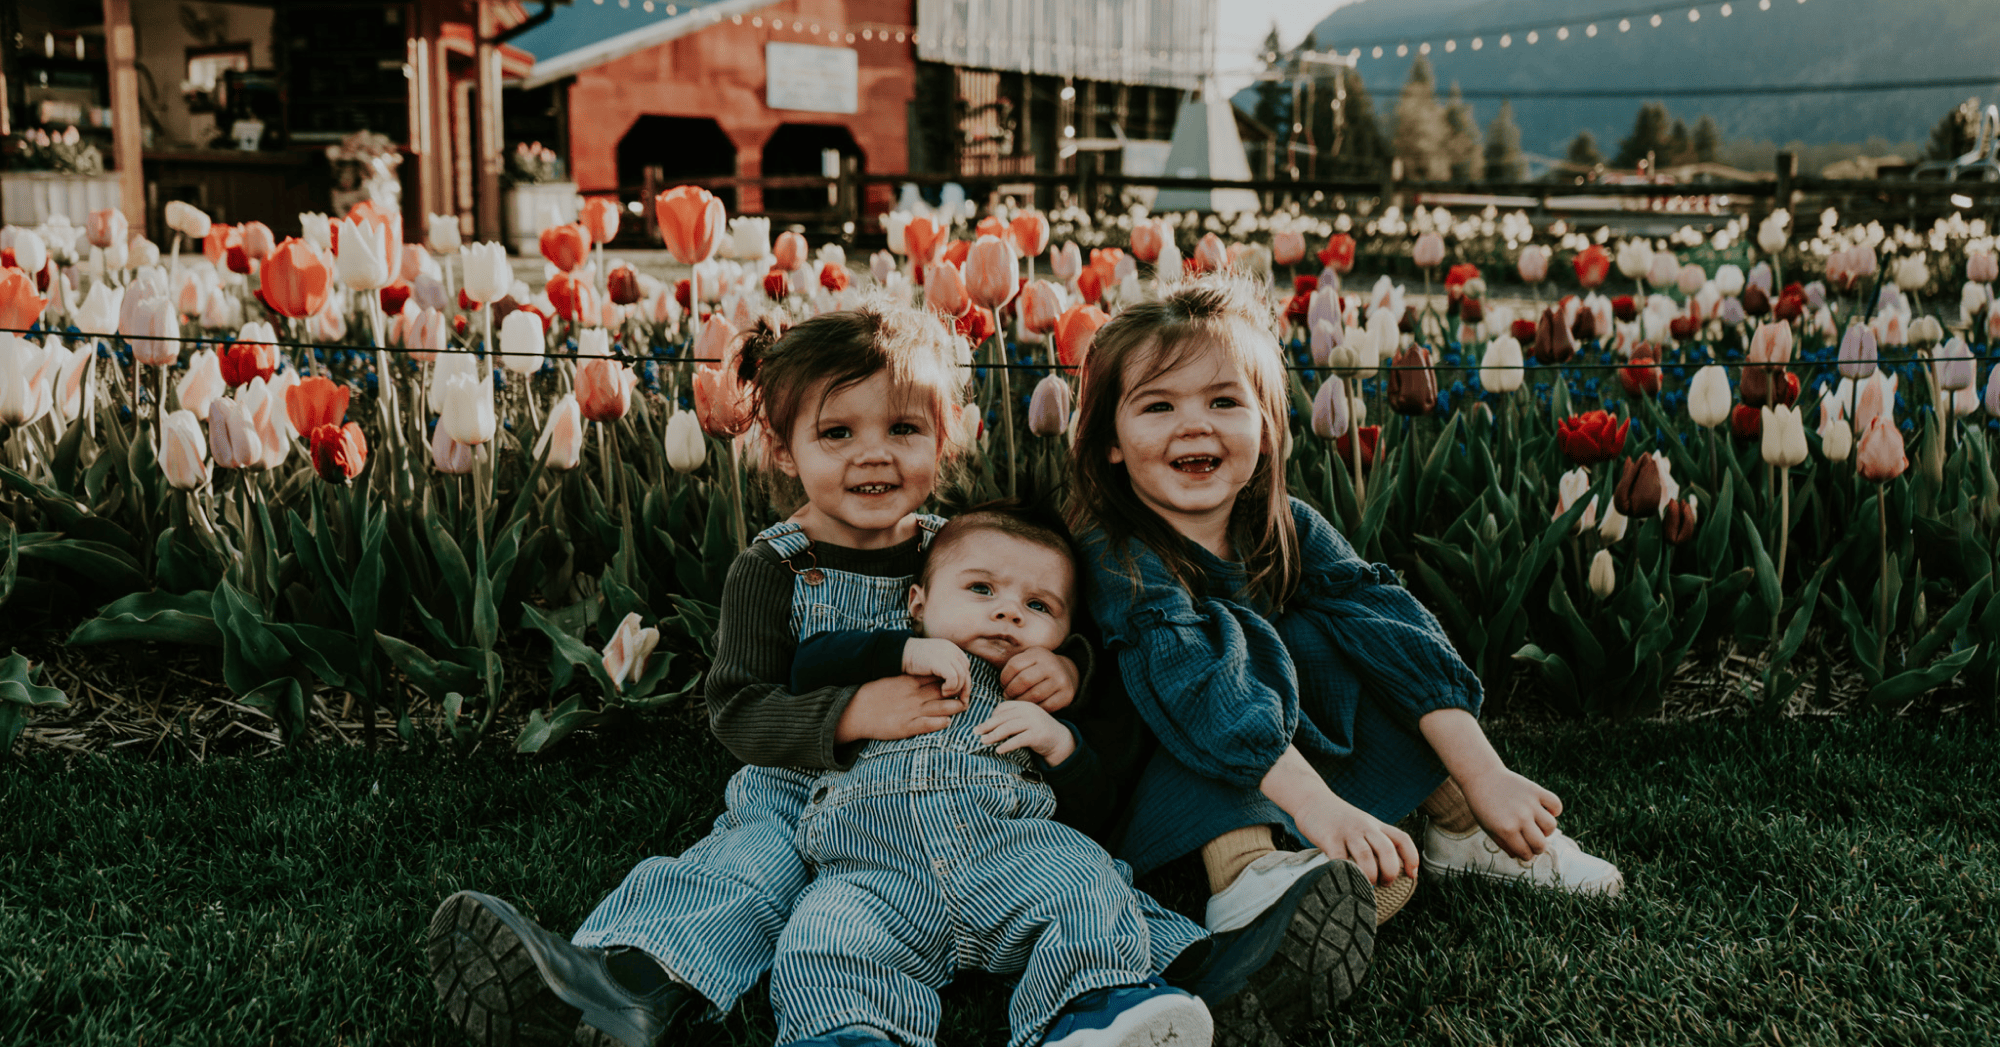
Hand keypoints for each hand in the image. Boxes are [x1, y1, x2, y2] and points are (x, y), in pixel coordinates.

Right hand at [833, 675, 965, 743]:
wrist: (854, 711)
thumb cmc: (872, 694)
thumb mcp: (892, 679)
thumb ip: (908, 677)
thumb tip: (922, 675)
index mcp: (910, 680)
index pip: (939, 676)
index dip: (951, 678)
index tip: (958, 681)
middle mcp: (914, 694)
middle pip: (945, 690)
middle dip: (959, 692)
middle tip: (966, 694)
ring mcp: (912, 710)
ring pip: (943, 707)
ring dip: (955, 708)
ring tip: (962, 707)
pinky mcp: (907, 726)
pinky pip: (930, 724)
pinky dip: (942, 722)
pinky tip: (947, 721)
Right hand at [902, 637, 970, 698]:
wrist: (901, 652)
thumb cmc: (914, 661)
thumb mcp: (934, 661)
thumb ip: (946, 668)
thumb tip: (958, 684)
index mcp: (952, 649)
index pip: (966, 667)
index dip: (964, 682)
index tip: (959, 694)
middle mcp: (953, 650)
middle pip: (967, 673)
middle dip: (965, 689)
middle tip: (961, 701)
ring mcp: (948, 655)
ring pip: (962, 677)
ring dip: (956, 689)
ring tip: (945, 694)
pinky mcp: (941, 662)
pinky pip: (954, 678)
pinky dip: (951, 687)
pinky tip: (943, 691)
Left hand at [974, 701, 1075, 764]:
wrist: (1059, 740)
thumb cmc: (1037, 731)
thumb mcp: (1024, 721)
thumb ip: (1010, 719)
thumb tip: (987, 725)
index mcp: (1024, 705)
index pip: (1003, 708)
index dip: (992, 717)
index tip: (984, 726)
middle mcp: (1029, 711)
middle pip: (1003, 717)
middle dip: (988, 725)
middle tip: (975, 732)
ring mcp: (1034, 722)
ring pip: (1009, 727)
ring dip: (994, 735)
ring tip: (983, 741)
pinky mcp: (1038, 735)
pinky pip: (1019, 740)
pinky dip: (1007, 745)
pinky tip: (998, 750)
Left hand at [999, 647, 1077, 710]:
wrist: (1067, 673)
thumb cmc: (1038, 668)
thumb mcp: (1028, 659)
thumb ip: (1013, 665)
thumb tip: (991, 677)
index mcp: (1038, 653)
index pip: (1014, 665)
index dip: (1004, 678)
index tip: (1003, 684)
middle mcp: (1051, 665)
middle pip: (1024, 680)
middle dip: (1011, 691)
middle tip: (1006, 696)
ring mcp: (1060, 680)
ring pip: (1034, 695)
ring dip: (1020, 702)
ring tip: (1015, 702)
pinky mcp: (1066, 695)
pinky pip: (1045, 706)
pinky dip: (1034, 709)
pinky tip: (1028, 708)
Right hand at [1293, 796, 1420, 887]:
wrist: (1311, 800)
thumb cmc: (1338, 820)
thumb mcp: (1362, 825)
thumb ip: (1374, 842)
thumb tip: (1386, 872)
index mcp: (1376, 825)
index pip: (1402, 839)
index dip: (1412, 858)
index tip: (1412, 875)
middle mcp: (1365, 827)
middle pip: (1387, 850)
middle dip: (1390, 872)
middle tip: (1385, 884)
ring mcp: (1347, 832)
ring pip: (1366, 857)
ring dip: (1370, 876)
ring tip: (1367, 886)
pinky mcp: (1329, 838)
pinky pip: (1340, 859)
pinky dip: (1346, 872)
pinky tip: (1345, 879)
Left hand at [1454, 767, 1562, 860]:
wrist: (1482, 777)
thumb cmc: (1483, 805)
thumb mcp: (1488, 829)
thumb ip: (1505, 844)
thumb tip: (1520, 856)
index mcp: (1506, 830)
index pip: (1526, 853)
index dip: (1526, 855)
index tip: (1524, 850)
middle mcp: (1520, 818)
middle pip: (1541, 844)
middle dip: (1538, 848)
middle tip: (1532, 841)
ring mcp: (1529, 804)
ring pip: (1551, 826)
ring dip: (1546, 830)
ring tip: (1537, 825)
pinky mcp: (1535, 790)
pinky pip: (1556, 805)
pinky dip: (1554, 810)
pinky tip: (1544, 811)